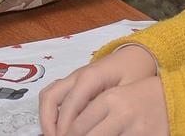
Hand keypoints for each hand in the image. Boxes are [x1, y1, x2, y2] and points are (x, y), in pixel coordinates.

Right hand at [47, 75, 166, 135]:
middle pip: (51, 99)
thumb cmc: (135, 73)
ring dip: (47, 117)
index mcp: (90, 77)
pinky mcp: (73, 83)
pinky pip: (53, 94)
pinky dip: (50, 111)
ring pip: (48, 95)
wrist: (136, 56)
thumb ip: (111, 110)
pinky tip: (60, 127)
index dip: (67, 128)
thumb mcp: (128, 93)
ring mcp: (72, 78)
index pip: (70, 106)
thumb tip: (99, 128)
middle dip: (50, 124)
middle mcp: (77, 76)